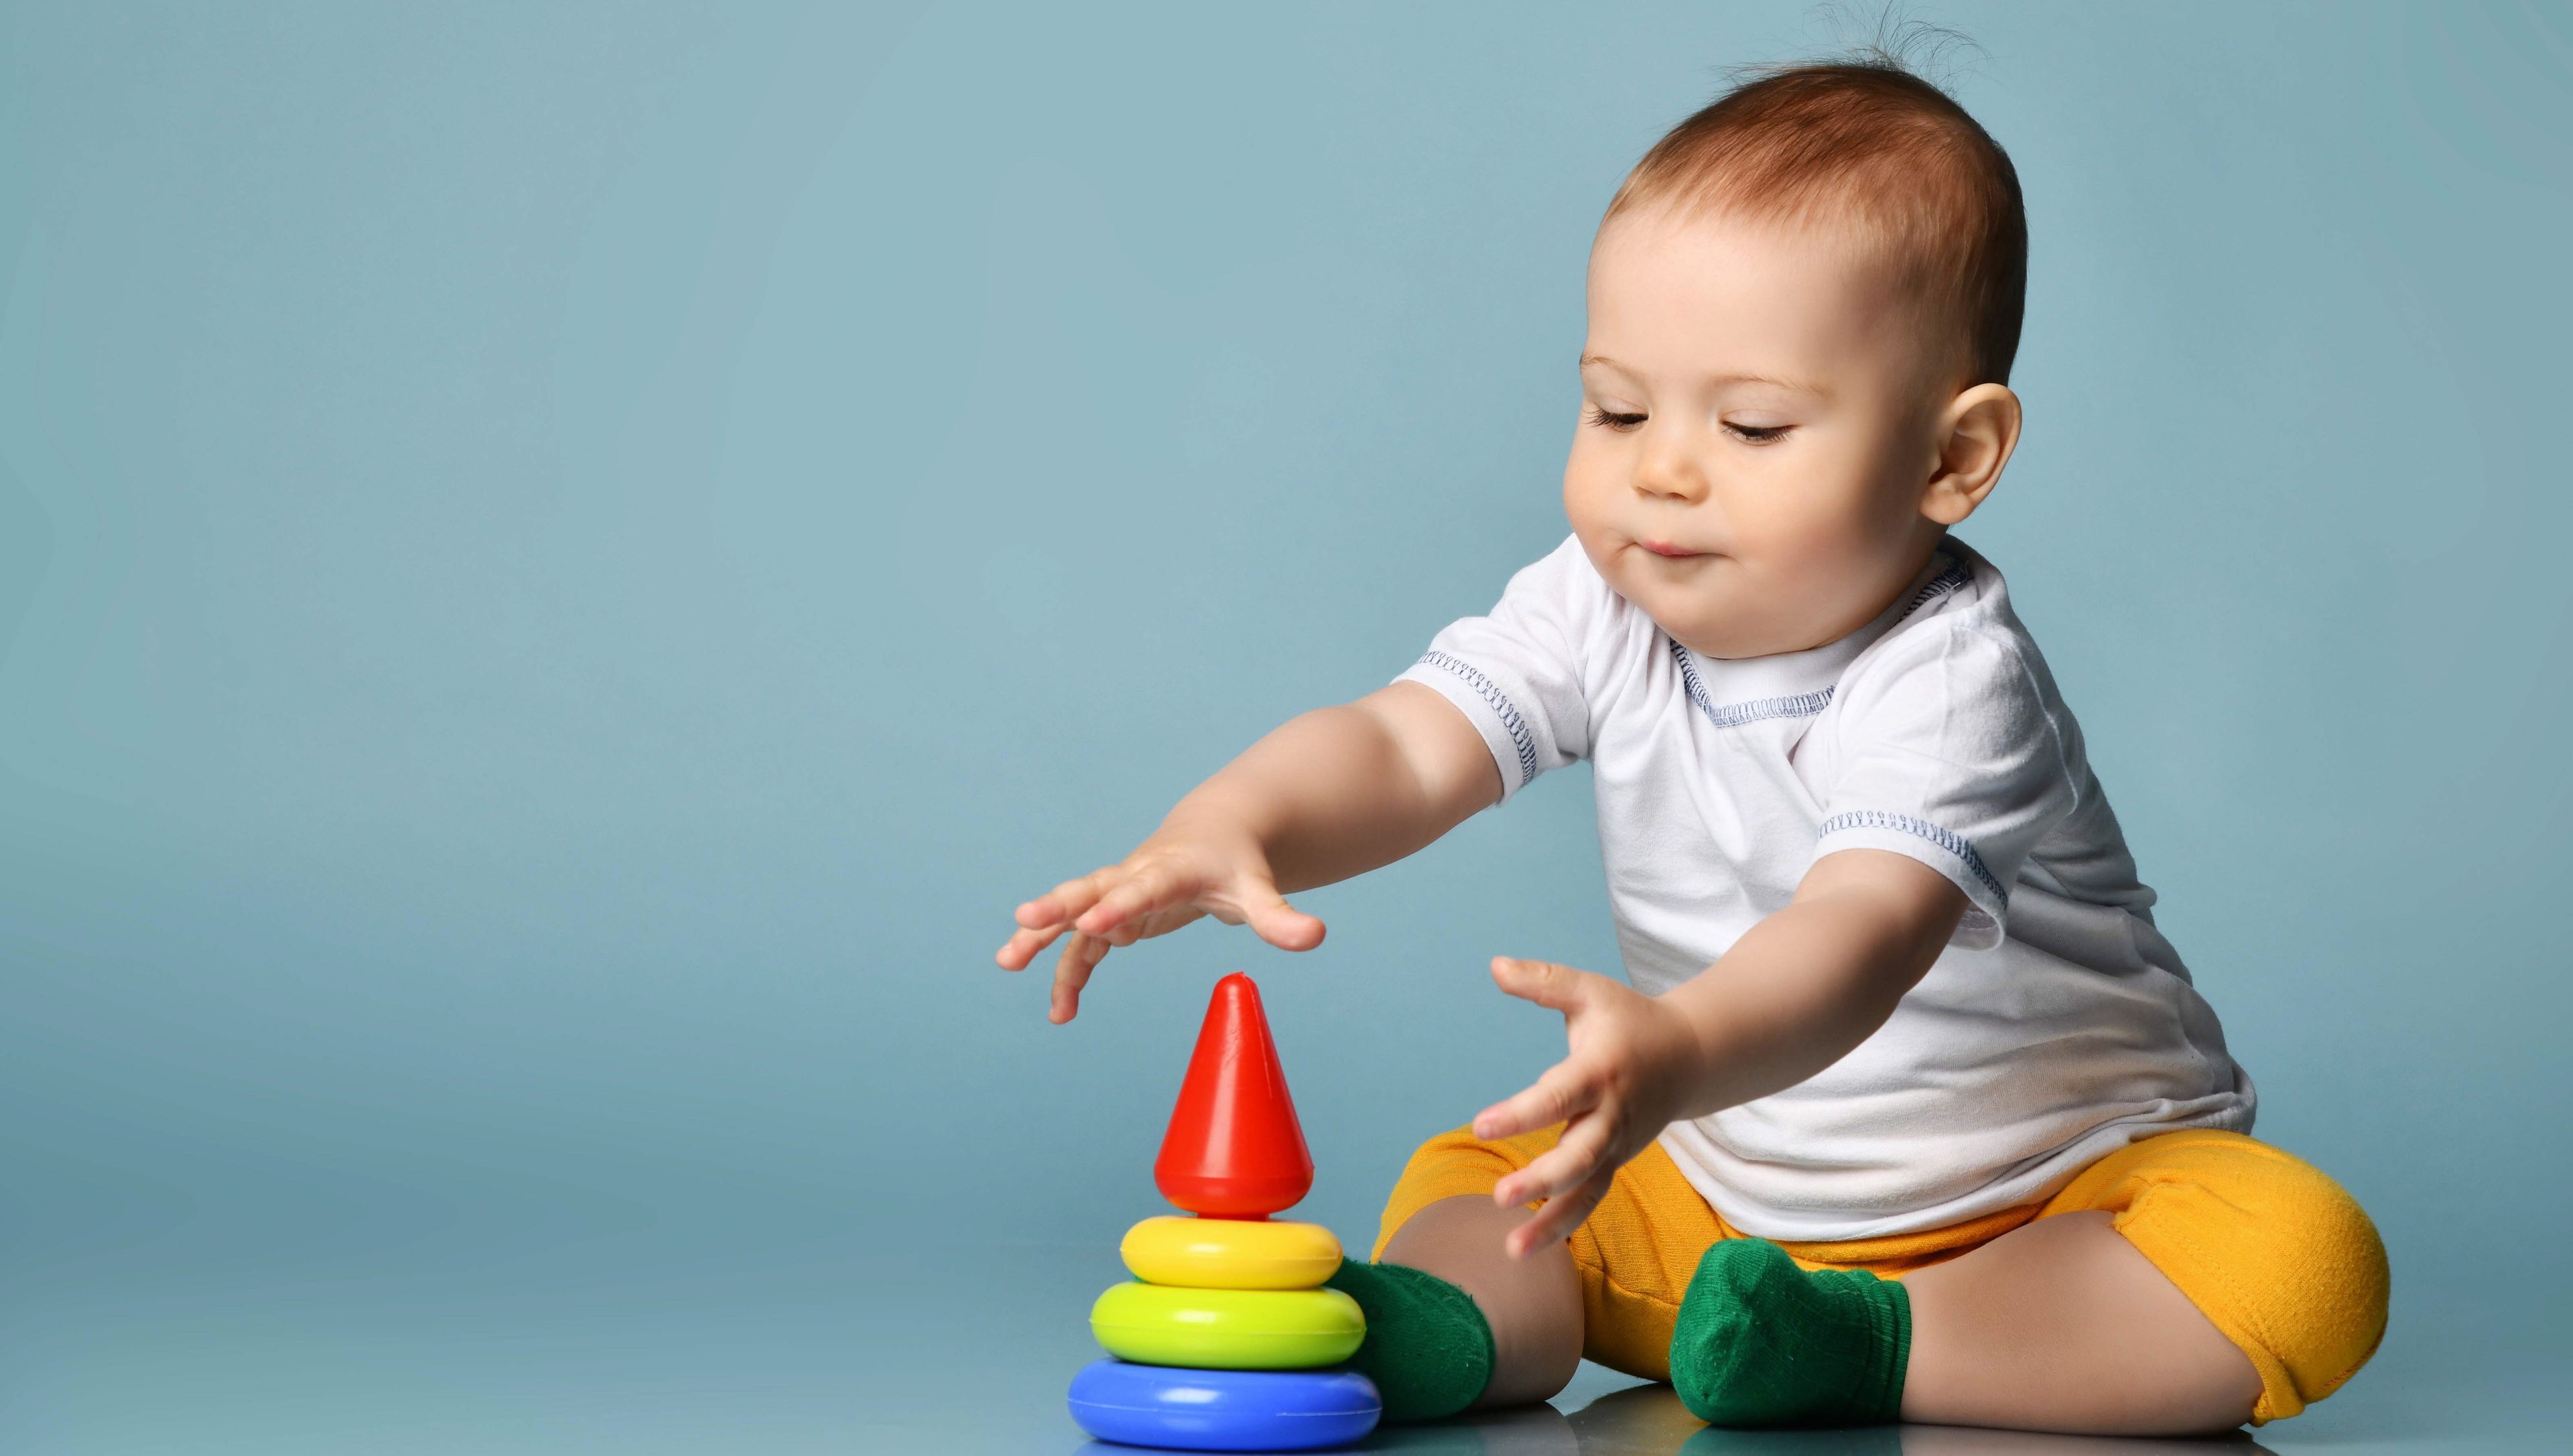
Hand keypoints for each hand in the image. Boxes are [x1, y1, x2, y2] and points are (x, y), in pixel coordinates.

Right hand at [995, 821, 1326, 1022]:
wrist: (1215, 833)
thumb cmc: (1238, 864)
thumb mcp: (1259, 891)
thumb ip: (1281, 918)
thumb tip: (1316, 936)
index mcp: (1171, 870)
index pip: (1142, 887)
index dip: (1118, 905)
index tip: (1091, 924)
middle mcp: (1135, 878)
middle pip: (1091, 889)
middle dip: (1057, 905)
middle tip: (1023, 919)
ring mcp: (1117, 894)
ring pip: (1073, 915)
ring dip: (1041, 938)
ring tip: (1007, 962)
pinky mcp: (1112, 914)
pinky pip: (1083, 946)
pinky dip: (1068, 974)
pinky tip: (1061, 1012)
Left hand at [1471, 957, 1707, 1257]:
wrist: (1693, 1057)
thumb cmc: (1631, 1021)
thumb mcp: (1591, 992)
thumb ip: (1543, 981)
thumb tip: (1494, 966)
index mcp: (1600, 1071)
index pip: (1558, 1095)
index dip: (1521, 1112)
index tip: (1480, 1124)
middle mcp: (1611, 1116)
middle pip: (1579, 1155)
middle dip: (1542, 1179)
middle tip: (1500, 1196)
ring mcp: (1617, 1145)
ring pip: (1587, 1190)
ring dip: (1552, 1222)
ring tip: (1511, 1250)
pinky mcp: (1615, 1162)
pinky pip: (1590, 1198)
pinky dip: (1563, 1224)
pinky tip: (1527, 1245)